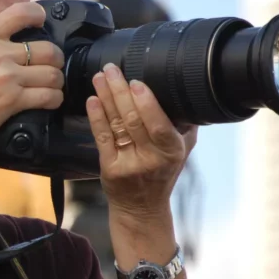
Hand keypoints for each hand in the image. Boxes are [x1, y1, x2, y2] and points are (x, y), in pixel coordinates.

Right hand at [0, 2, 64, 145]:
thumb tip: (5, 34)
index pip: (21, 12)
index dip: (38, 15)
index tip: (41, 21)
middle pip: (48, 48)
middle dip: (55, 58)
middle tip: (51, 65)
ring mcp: (7, 77)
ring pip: (52, 74)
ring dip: (56, 81)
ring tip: (51, 85)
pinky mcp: (13, 100)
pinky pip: (48, 96)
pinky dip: (54, 99)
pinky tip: (50, 100)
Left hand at [85, 63, 196, 222]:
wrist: (141, 209)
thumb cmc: (162, 173)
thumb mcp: (183, 151)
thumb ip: (185, 124)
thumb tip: (185, 90)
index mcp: (172, 151)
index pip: (159, 124)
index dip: (146, 103)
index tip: (136, 81)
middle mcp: (151, 159)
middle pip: (133, 120)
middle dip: (120, 91)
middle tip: (111, 69)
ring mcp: (129, 164)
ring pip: (116, 125)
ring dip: (106, 98)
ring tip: (99, 78)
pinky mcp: (109, 169)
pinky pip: (102, 138)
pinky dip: (96, 117)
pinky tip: (92, 100)